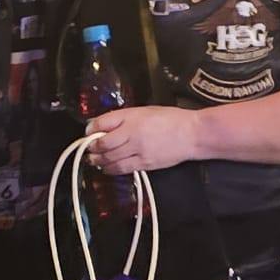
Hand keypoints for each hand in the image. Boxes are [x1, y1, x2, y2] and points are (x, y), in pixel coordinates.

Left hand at [84, 106, 199, 173]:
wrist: (191, 134)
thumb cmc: (170, 119)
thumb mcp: (144, 111)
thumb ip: (124, 117)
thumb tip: (102, 124)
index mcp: (132, 116)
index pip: (103, 123)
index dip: (91, 129)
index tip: (88, 132)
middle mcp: (132, 133)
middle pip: (103, 143)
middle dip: (92, 148)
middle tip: (88, 149)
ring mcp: (138, 150)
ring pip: (110, 158)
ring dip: (98, 160)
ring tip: (93, 160)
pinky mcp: (144, 164)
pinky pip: (122, 168)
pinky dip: (110, 169)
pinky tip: (106, 168)